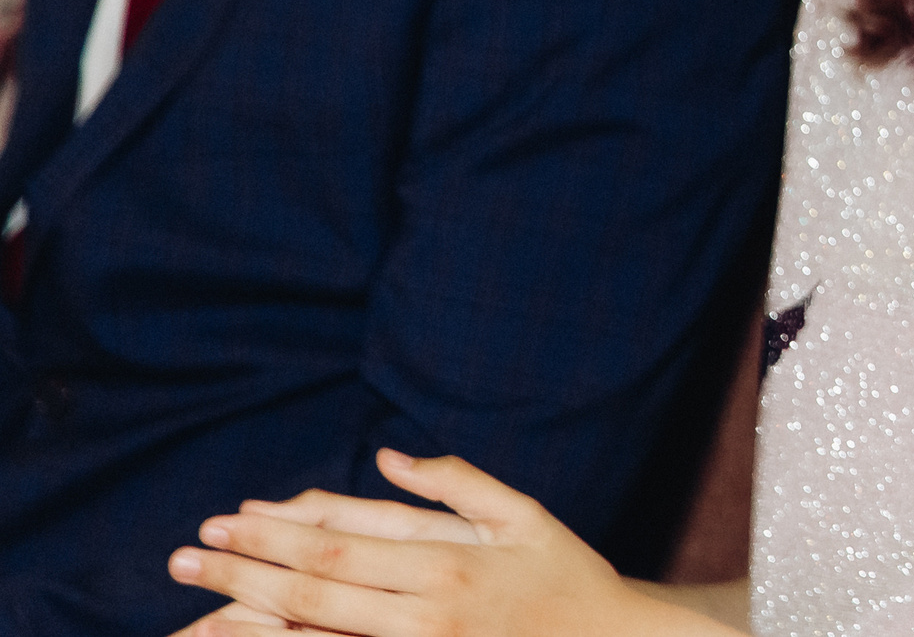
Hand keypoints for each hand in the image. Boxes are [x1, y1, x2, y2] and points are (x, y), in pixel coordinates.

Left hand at [168, 448, 646, 636]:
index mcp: (448, 564)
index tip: (223, 520)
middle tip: (181, 559)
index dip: (273, 533)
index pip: (338, 544)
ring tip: (193, 618)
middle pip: (312, 592)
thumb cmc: (568, 576)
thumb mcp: (524, 514)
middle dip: (240, 575)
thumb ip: (455, 483)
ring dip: (249, 625)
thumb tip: (386, 456)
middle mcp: (425, 616)